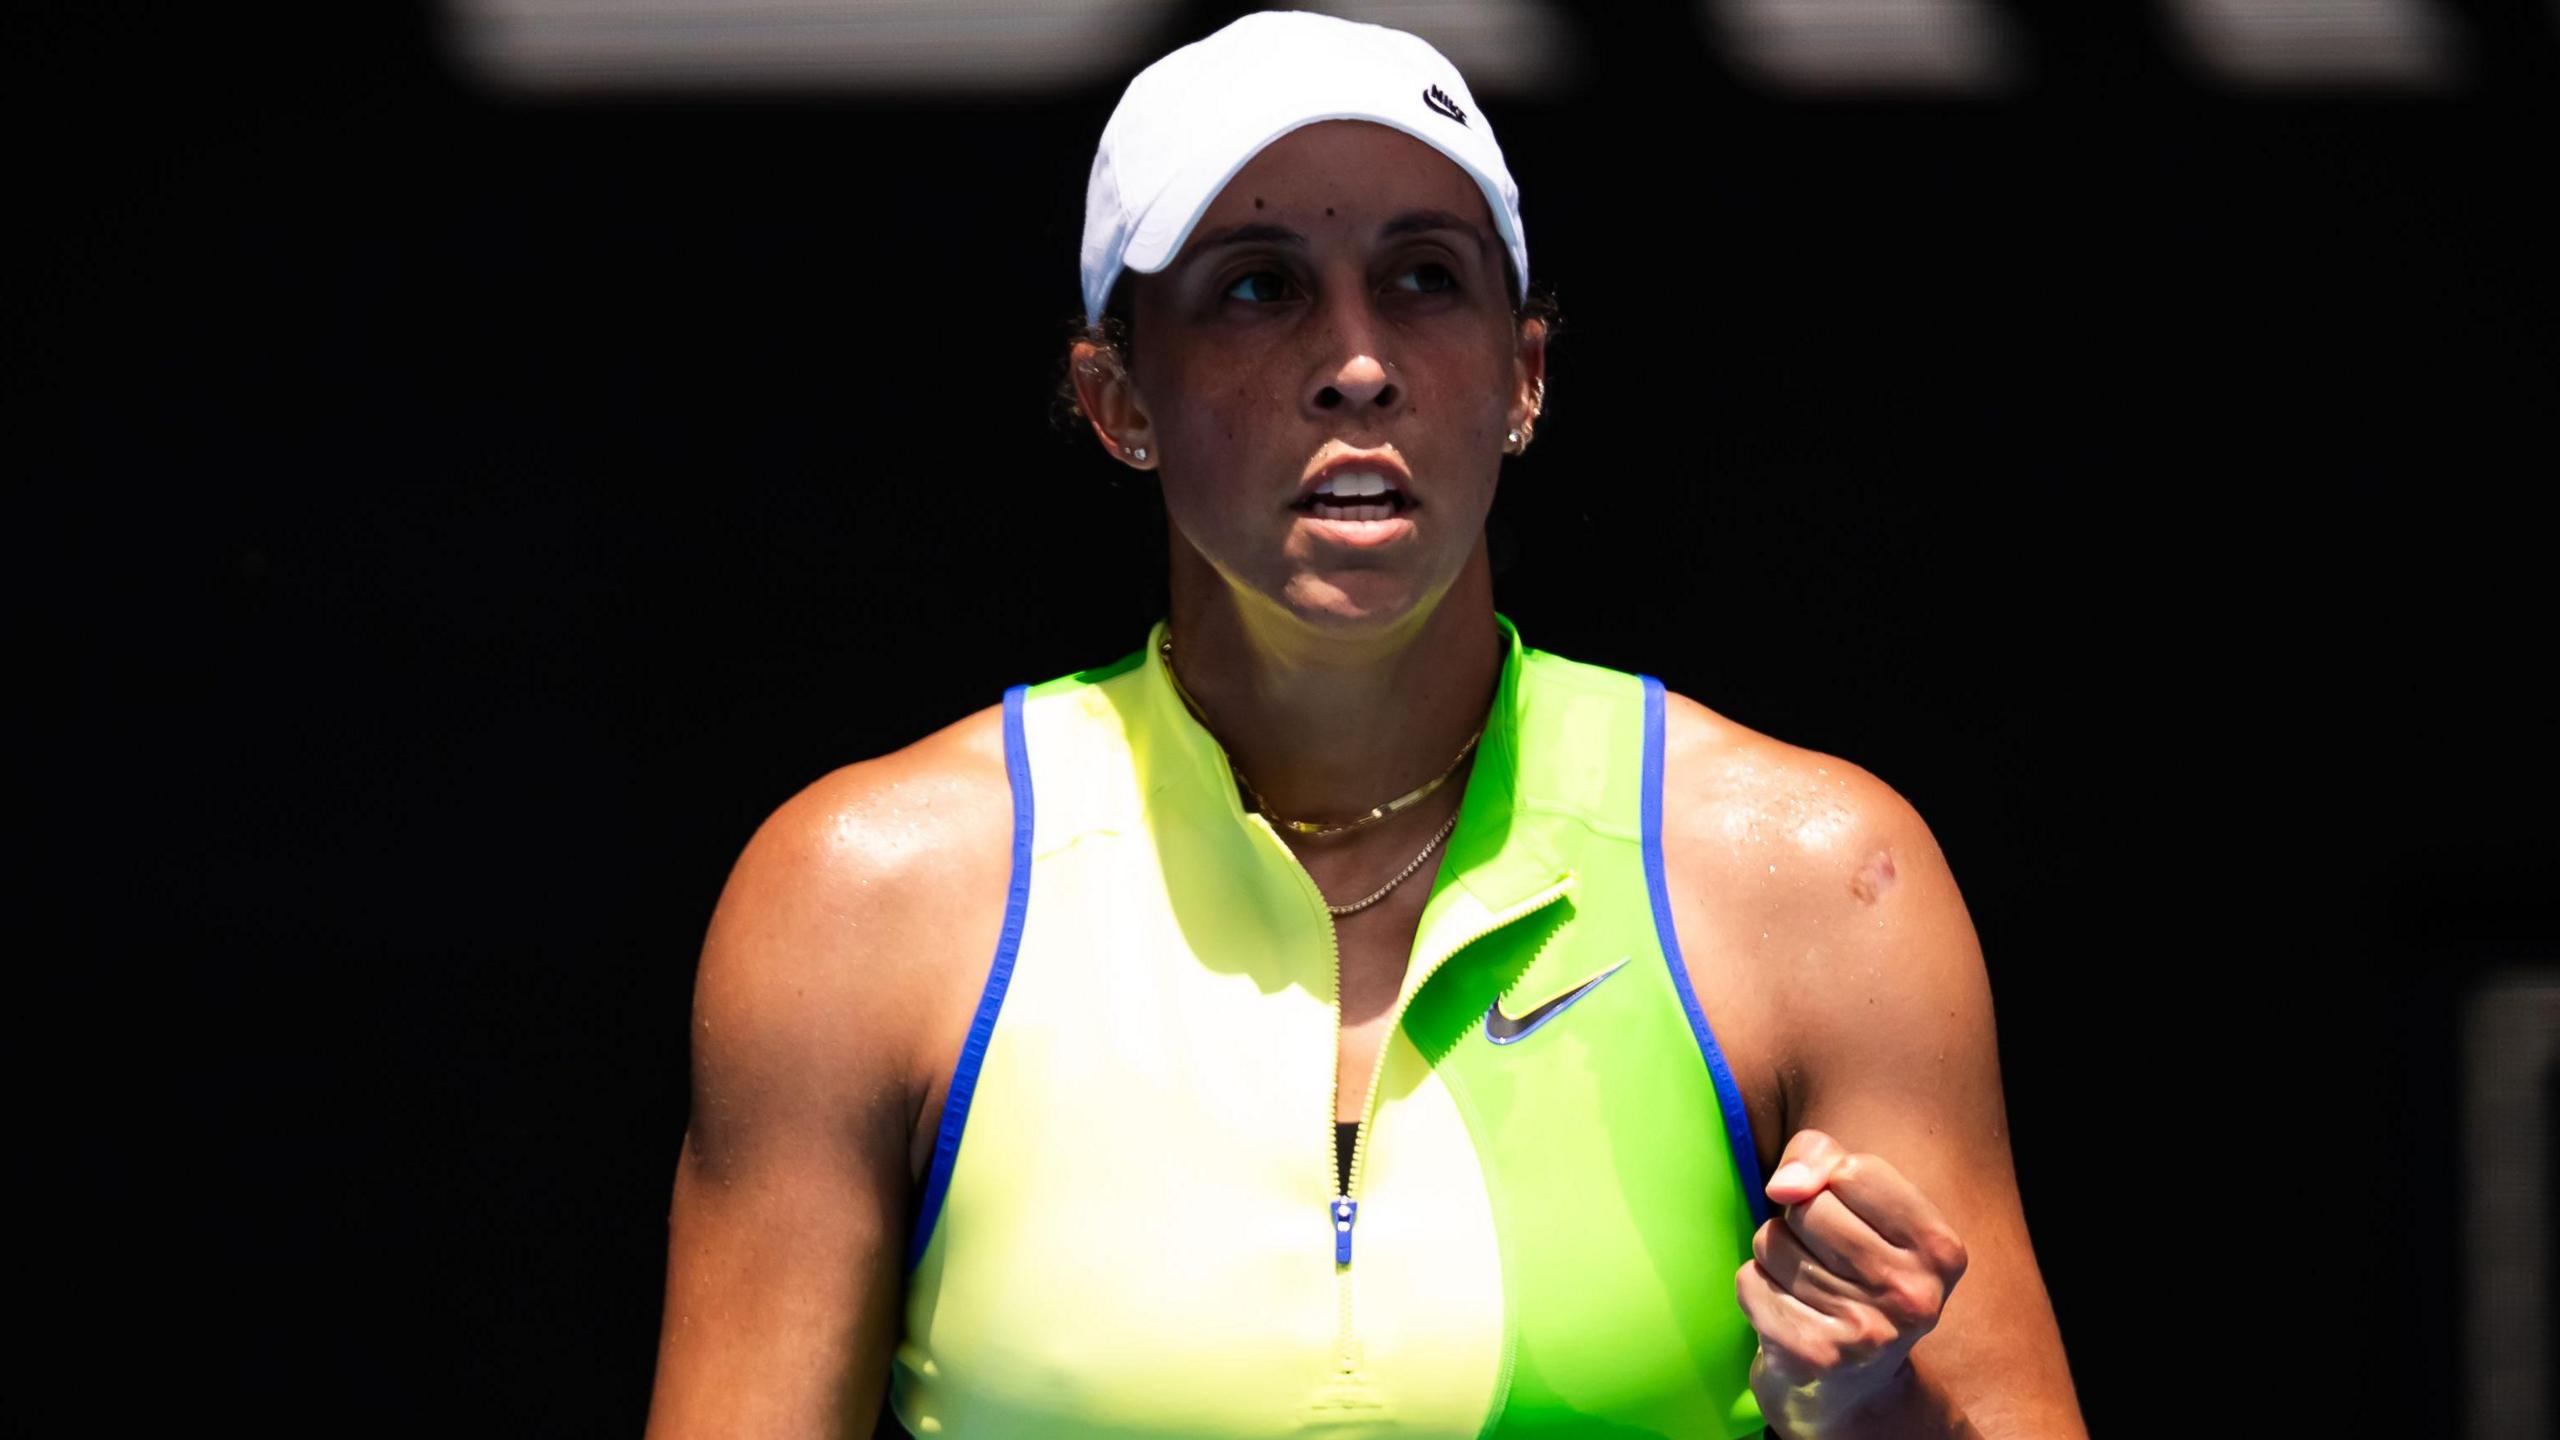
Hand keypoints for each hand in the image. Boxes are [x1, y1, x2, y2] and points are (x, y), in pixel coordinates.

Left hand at [1737, 1129, 1969, 1436]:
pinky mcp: (1814, 1357)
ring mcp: (1866, 1332)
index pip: (1854, 1170)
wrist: (1852, 1382)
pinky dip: (1756, 1288)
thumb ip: (1823, 1156)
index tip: (1843, 1213)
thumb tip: (1785, 1185)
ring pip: (1773, 1242)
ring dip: (1775, 1255)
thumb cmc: (1851, 1266)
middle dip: (1798, 1220)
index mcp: (1940, 1250)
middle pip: (1810, 1207)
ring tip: (1807, 1285)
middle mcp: (1914, 1295)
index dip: (1829, 1181)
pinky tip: (1786, 1311)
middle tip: (1823, 1257)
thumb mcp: (1857, 1202)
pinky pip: (1750, 1281)